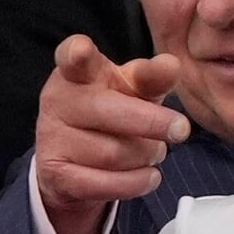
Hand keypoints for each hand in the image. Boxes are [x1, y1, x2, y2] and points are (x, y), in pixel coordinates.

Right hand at [35, 35, 189, 233]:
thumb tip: (171, 65)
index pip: (72, 57)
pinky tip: (149, 176)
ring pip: (114, 153)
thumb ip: (152, 76)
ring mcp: (51, 137)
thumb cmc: (113, 109)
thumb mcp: (134, 89)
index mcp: (77, 72)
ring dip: (146, 155)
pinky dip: (135, 183)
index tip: (82, 49)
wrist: (77, 158)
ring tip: (154, 151)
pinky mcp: (54, 173)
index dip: (77, 53)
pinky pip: (104, 184)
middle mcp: (58, 100)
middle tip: (181, 129)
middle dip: (152, 122)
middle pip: (109, 111)